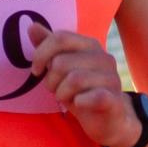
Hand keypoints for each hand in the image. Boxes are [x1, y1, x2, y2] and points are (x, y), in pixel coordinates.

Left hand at [29, 30, 140, 146]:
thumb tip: (32, 26)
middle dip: (50, 80)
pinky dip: (80, 102)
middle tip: (55, 90)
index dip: (41, 54)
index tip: (36, 70)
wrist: (108, 120)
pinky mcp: (115, 98)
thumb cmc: (81, 91)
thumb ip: (49, 47)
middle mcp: (103, 57)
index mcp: (89, 45)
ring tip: (66, 98)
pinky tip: (79, 104)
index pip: (60, 38)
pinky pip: (93, 96)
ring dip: (62, 93)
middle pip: (62, 62)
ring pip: (74, 79)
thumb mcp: (62, 68)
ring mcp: (111, 77)